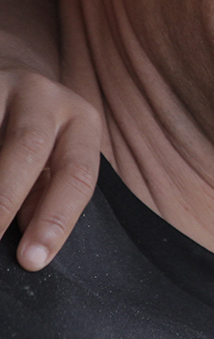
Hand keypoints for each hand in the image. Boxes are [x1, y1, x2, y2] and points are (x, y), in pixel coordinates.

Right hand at [0, 67, 101, 269]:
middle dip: (4, 200)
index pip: (78, 173)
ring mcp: (4, 85)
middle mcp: (46, 96)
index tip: (32, 260)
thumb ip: (47, 194)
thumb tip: (32, 248)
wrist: (8, 79)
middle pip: (29, 148)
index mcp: (82, 120)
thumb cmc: (36, 136)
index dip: (57, 218)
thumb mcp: (55, 158)